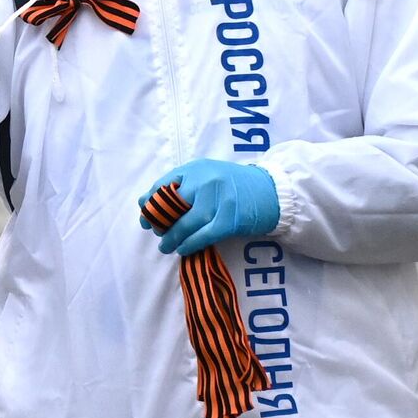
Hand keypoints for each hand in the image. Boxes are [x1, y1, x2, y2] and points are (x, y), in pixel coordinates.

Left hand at [138, 160, 278, 255]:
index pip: (163, 185)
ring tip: (166, 246)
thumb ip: (182, 186)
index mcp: (195, 168)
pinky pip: (203, 235)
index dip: (150, 204)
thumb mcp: (207, 177)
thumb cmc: (235, 186)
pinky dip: (190, 244)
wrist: (272, 191)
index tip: (145, 218)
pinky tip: (183, 250)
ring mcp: (218, 199)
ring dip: (172, 238)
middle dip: (160, 222)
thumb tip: (148, 204)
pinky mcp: (229, 219)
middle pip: (172, 205)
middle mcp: (205, 180)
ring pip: (186, 223)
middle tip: (157, 233)